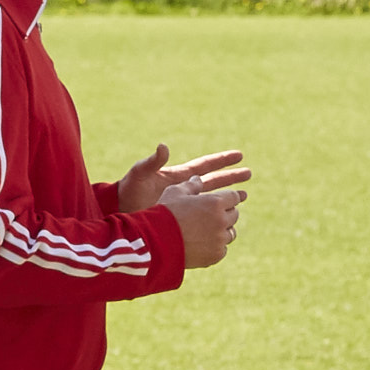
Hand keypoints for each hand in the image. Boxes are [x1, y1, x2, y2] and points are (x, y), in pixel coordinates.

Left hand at [116, 143, 247, 214]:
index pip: (205, 167)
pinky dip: (214, 218)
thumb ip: (152, 162)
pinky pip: (202, 217)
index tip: (239, 155)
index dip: (222, 161)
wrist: (119, 212)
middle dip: (231, 178)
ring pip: (211, 200)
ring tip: (245, 196)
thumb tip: (163, 146)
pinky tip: (225, 223)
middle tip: (249, 174)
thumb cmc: (128, 191)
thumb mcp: (139, 174)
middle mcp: (184, 190)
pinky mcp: (182, 218)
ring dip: (227, 197)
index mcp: (178, 178)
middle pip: (214, 182)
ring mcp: (184, 205)